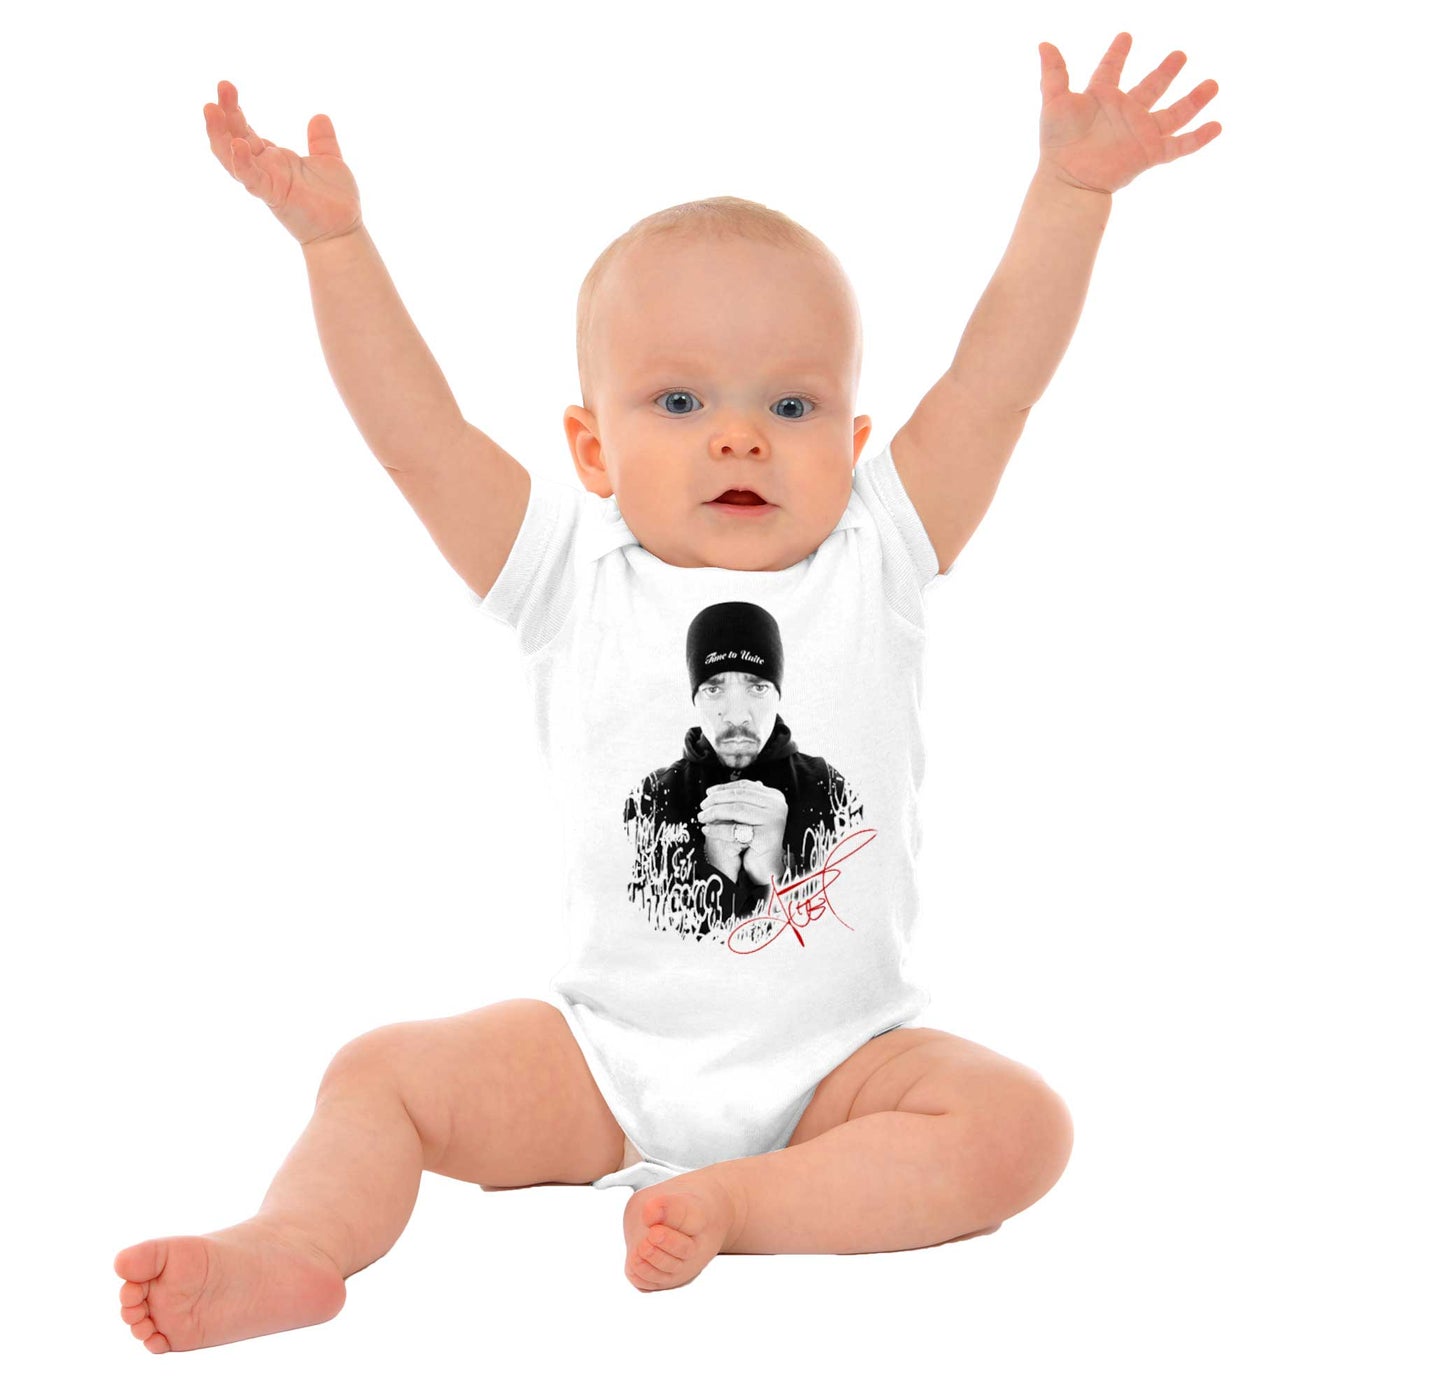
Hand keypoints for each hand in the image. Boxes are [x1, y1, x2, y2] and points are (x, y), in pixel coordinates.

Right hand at [202, 80, 362, 245]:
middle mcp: (265, 169)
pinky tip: (237, 144)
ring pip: (232, 158)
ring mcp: (266, 182)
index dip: (235, 110)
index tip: (227, 87)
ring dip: (220, 134)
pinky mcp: (273, 196)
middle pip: (234, 137)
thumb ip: (321, 140)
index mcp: (274, 159)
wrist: (344, 229)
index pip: (246, 130)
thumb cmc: (335, 200)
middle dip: (225, 113)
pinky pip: (252, 179)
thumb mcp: (329, 161)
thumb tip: (319, 116)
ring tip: (211, 109)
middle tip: (222, 86)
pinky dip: (242, 162)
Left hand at [698, 781, 788, 887]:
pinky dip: (717, 829)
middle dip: (717, 800)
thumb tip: (714, 792)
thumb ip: (738, 802)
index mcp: (775, 798)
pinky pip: (734, 830)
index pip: (746, 786)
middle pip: (740, 796)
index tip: (709, 792)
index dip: (724, 788)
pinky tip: (707, 830)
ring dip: (714, 812)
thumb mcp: (748, 817)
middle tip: (702, 806)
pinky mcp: (765, 836)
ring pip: (736, 810)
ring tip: (702, 817)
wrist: (766, 867)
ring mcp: (773, 820)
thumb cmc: (755, 842)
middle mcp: (777, 807)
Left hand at [1036, 33, 1220, 193]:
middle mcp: (1124, 113)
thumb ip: (1054, 73)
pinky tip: (1217, 126)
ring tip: (1213, 84)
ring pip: (1174, 112)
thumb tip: (1044, 44)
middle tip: (1180, 54)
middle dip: (1166, 71)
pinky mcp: (1150, 153)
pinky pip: (1180, 145)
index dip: (1117, 53)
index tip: (1125, 37)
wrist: (1070, 179)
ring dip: (1194, 99)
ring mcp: (1140, 133)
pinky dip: (1199, 137)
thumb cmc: (1058, 144)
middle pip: (1151, 87)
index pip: (1111, 69)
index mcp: (1101, 97)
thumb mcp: (1054, 102)